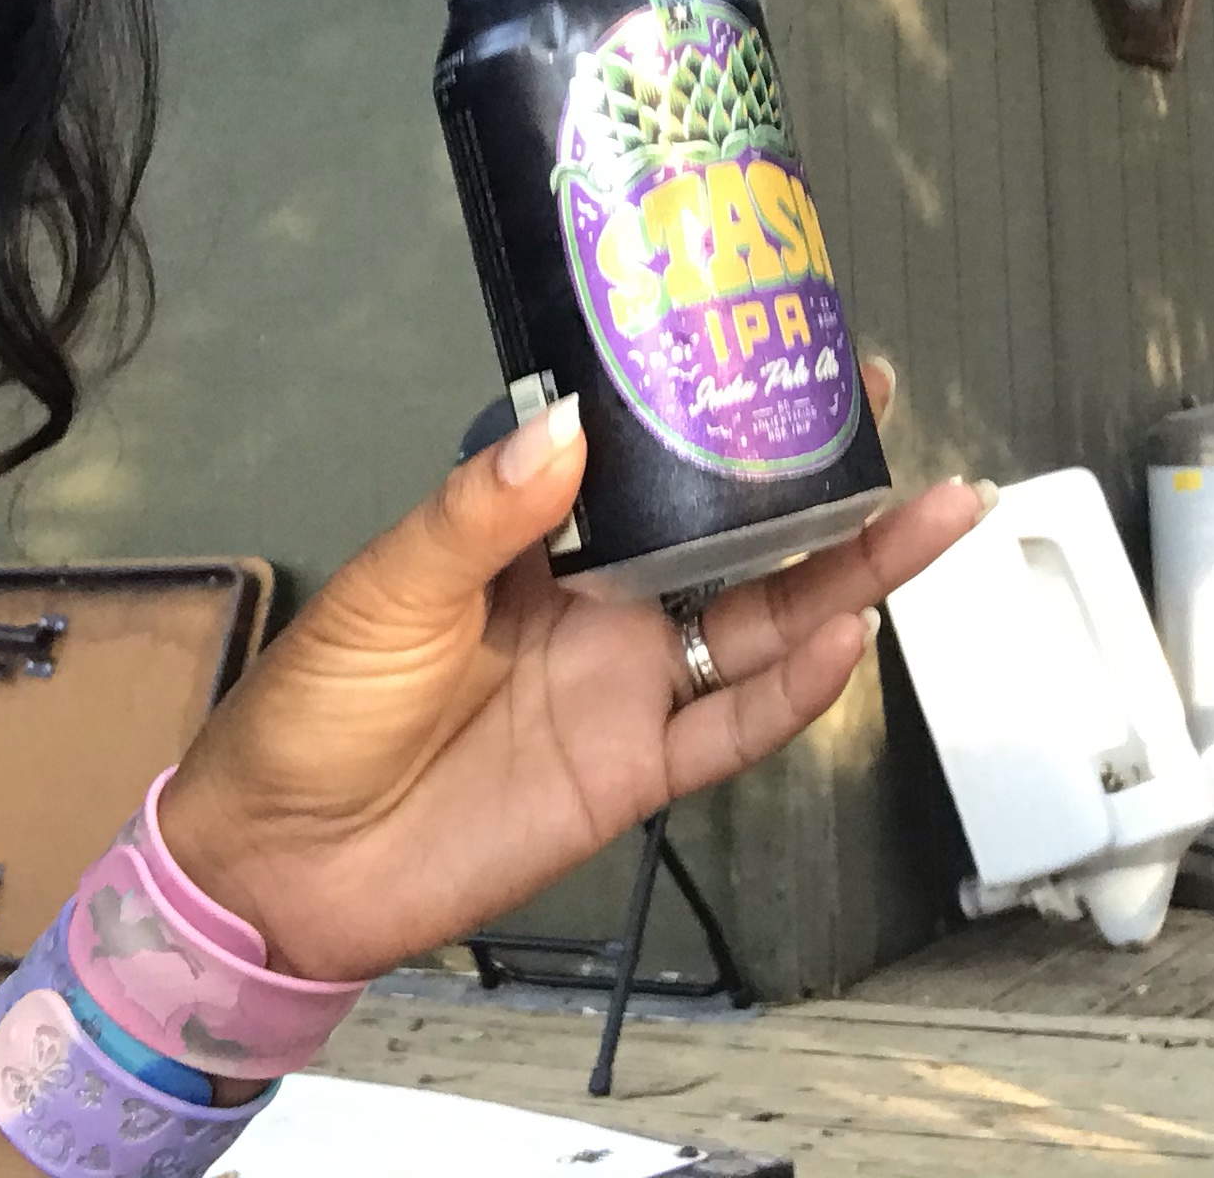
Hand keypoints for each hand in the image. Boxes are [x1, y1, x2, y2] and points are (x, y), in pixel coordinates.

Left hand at [156, 362, 982, 981]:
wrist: (280, 864)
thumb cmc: (314, 709)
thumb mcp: (387, 588)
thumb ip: (483, 511)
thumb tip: (575, 420)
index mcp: (547, 541)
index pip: (658, 464)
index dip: (724, 415)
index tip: (784, 350)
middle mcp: (607, 604)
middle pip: (743, 539)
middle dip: (823, 483)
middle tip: (890, 415)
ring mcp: (629, 687)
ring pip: (767, 624)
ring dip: (851, 575)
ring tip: (932, 516)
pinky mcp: (635, 773)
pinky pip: (733, 728)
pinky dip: (796, 691)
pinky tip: (850, 638)